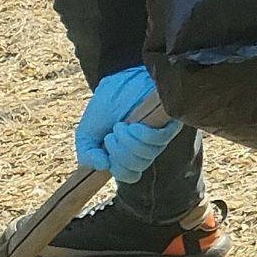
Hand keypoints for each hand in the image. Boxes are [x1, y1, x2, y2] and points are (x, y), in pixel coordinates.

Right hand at [75, 67, 179, 182]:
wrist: (117, 80)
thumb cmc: (105, 106)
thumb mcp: (87, 134)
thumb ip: (87, 154)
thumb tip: (102, 168)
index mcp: (128, 153)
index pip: (130, 176)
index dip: (118, 170)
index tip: (106, 155)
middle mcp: (146, 148)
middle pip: (137, 169)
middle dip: (118, 154)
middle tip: (111, 135)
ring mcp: (158, 136)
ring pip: (146, 156)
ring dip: (127, 142)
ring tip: (121, 126)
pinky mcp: (169, 124)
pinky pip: (156, 141)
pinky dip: (140, 135)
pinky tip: (134, 125)